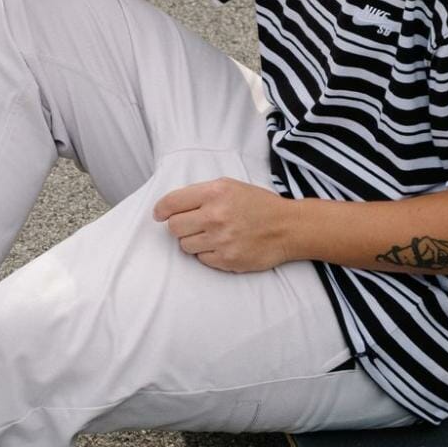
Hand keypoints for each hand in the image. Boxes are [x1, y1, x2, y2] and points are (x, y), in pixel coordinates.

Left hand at [152, 177, 294, 273]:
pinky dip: (207, 253)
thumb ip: (201, 194)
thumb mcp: (230, 187)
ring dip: (193, 241)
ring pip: (184, 245)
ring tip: (212, 235)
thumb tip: (170, 207)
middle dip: (180, 226)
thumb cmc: (258, 205)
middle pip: (174, 227)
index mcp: (214, 193)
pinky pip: (201, 259)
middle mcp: (215, 216)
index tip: (159, 214)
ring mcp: (220, 240)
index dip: (161, 210)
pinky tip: (222, 245)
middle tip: (193, 225)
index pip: (171, 203)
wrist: (288, 227)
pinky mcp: (227, 260)